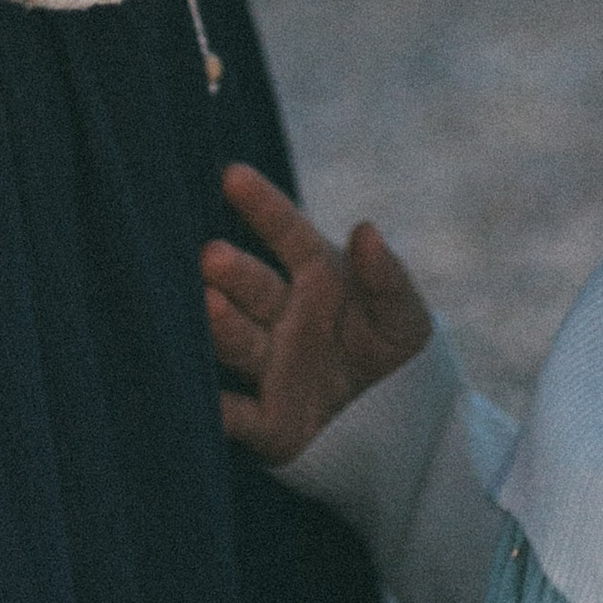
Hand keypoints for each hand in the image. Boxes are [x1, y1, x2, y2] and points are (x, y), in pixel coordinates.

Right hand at [200, 162, 431, 468]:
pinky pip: (237, 416)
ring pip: (240, 343)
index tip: (233, 175)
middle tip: (212, 256)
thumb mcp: (404, 314)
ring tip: (209, 304)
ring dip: (221, 326)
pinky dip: (215, 409)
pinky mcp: (268, 423)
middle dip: (233, 271)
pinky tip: (198, 396)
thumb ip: (387, 275)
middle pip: (254, 287)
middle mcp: (282, 316)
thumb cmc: (396, 351)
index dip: (263, 205)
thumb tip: (367, 229)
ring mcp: (270, 367)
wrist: (404, 427)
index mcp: (316, 277)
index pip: (287, 234)